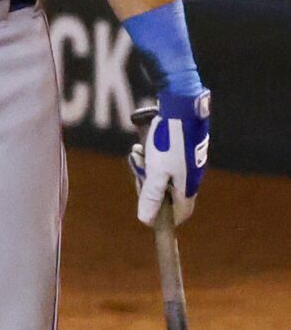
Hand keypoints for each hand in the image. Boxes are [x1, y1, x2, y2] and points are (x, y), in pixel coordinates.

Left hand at [130, 90, 210, 225]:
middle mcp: (190, 177)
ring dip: (146, 168)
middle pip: (168, 194)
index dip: (165, 217)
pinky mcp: (182, 150)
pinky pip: (163, 161)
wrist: (181, 108)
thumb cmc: (170, 141)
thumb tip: (146, 221)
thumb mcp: (156, 172)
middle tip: (138, 170)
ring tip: (138, 154)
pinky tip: (142, 146)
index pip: (181, 214)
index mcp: (188, 187)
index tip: (148, 210)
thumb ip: (151, 196)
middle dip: (148, 185)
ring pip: (163, 175)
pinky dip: (151, 157)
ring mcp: (187, 163)